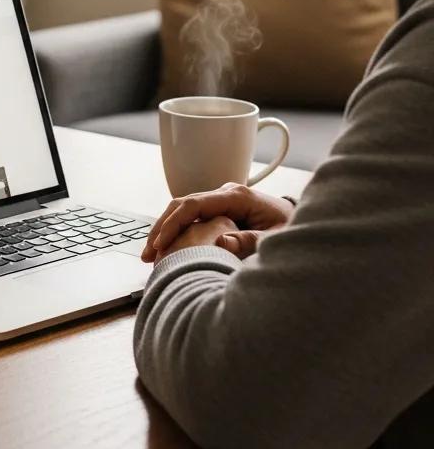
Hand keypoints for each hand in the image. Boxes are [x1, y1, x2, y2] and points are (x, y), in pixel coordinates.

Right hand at [141, 182, 294, 262]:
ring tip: (151, 255)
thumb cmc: (293, 229)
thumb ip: (251, 241)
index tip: (160, 243)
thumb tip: (219, 242)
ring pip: (182, 210)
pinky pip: (191, 217)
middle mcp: (224, 193)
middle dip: (161, 228)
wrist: (302, 221)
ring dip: (165, 230)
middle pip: (181, 204)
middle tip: (147, 254)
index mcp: (236, 196)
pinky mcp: (219, 209)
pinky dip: (175, 231)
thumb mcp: (277, 238)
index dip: (173, 223)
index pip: (194, 204)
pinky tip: (167, 248)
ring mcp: (220, 200)